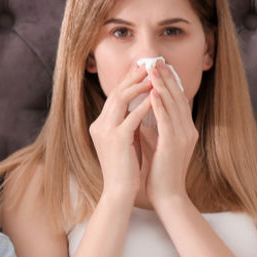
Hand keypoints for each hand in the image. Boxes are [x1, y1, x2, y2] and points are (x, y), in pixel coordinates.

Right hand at [88, 64, 153, 201]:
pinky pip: (132, 116)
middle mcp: (99, 125)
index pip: (114, 96)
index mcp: (100, 125)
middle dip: (132, 77)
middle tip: (148, 64)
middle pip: (116, 93)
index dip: (128, 81)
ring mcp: (106, 131)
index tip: (141, 69)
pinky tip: (156, 98)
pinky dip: (144, 105)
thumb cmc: (126, 168)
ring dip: (138, 86)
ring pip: (120, 99)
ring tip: (153, 77)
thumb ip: (129, 123)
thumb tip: (143, 106)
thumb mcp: (126, 140)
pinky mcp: (117, 139)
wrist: (119, 192)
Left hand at [141, 61, 197, 206]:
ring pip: (174, 105)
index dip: (169, 82)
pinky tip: (153, 93)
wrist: (167, 195)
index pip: (178, 100)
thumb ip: (150, 125)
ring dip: (163, 85)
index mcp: (184, 129)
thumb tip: (139, 109)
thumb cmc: (159, 170)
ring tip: (154, 69)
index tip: (159, 67)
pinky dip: (160, 105)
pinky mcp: (174, 145)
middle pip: (178, 97)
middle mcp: (187, 130)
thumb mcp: (154, 142)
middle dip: (167, 78)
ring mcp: (183, 137)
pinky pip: (168, 121)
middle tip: (157, 60)